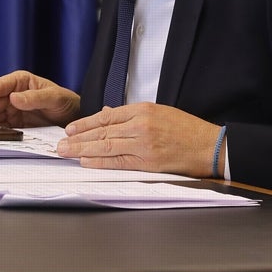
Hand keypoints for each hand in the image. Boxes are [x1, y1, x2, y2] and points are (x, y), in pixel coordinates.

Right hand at [0, 70, 80, 127]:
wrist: (75, 119)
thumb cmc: (66, 102)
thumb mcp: (54, 98)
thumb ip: (34, 98)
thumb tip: (13, 98)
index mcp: (20, 82)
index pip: (0, 86)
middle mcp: (13, 95)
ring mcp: (13, 110)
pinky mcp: (15, 123)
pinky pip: (2, 126)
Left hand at [57, 103, 224, 177]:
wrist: (211, 146)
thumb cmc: (187, 130)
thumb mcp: (159, 112)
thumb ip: (132, 114)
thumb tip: (108, 113)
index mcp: (142, 110)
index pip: (106, 116)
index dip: (85, 123)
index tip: (70, 128)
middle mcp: (140, 125)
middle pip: (101, 131)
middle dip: (77, 137)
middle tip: (60, 143)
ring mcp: (143, 144)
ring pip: (105, 145)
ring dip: (82, 149)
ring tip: (66, 151)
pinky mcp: (148, 161)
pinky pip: (118, 161)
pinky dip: (100, 161)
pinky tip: (86, 161)